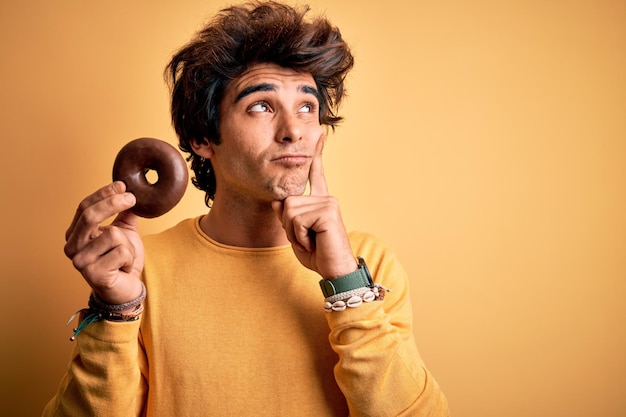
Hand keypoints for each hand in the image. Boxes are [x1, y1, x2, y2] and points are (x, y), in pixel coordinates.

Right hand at [64, 181, 144, 304]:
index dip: (103, 194)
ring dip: (128, 244)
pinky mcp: (93, 274)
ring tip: (124, 257)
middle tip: (132, 198)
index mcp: (76, 234)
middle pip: (90, 216)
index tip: (122, 185)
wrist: (127, 289)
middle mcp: (72, 246)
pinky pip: (122, 252)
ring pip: (113, 235)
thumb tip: (129, 192)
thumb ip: (124, 214)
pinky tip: (124, 267)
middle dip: (113, 203)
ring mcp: (80, 261)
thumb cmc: (122, 260)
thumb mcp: (124, 232)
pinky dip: (130, 258)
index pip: (84, 207)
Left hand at [272, 137, 356, 278]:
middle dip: (289, 227)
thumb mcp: (296, 234)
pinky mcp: (327, 211)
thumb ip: (287, 217)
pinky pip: (297, 219)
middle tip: (307, 240)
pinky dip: (301, 237)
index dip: (316, 155)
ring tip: (312, 242)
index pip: (316, 175)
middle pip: (287, 202)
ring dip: (294, 233)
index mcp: (321, 201)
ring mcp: (328, 203)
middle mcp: (326, 198)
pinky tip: (315, 243)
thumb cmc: (319, 255)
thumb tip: (279, 202)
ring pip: (289, 211)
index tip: (320, 135)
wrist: (335, 271)